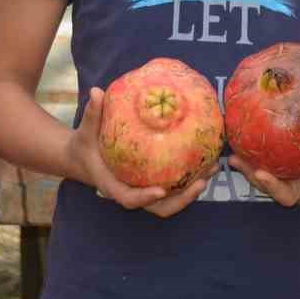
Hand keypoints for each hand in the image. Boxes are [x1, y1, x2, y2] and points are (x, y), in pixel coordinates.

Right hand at [69, 87, 215, 217]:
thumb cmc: (86, 144)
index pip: (130, 199)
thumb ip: (92, 114)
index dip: (145, 197)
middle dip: (183, 198)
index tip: (161, 190)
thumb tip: (95, 91)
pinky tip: (208, 159)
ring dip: (194, 189)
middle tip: (201, 181)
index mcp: (113, 186)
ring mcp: (145, 190)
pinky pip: (176, 186)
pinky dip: (192, 177)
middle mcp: (132, 192)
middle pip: (160, 207)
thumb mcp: (87, 130)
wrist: (86, 157)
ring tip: (213, 167)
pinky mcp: (155, 182)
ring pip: (172, 200)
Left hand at [230, 68, 299, 207]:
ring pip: (271, 187)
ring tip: (236, 160)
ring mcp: (292, 178)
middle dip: (273, 187)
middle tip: (261, 172)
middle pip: (289, 195)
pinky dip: (247, 165)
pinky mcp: (279, 172)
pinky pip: (261, 172)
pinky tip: (233, 152)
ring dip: (252, 177)